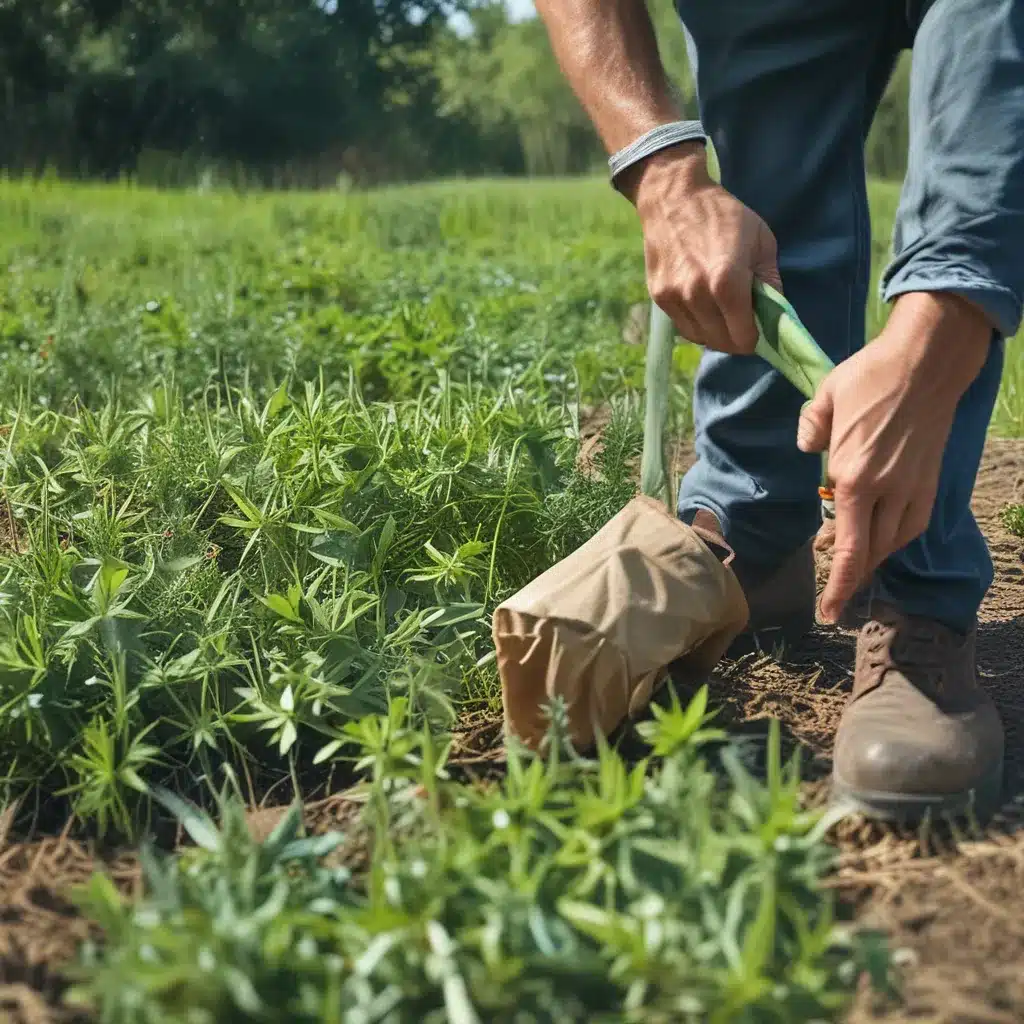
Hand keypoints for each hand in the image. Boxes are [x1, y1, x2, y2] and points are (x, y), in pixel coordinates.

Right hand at [618, 143, 781, 353]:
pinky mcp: (659, 297)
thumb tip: (775, 315)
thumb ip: (770, 282)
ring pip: (701, 338)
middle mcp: (698, 295)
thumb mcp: (761, 241)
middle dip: (737, 338)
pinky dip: (698, 325)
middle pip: (722, 342)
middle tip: (743, 323)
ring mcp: (674, 298)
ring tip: (723, 315)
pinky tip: (705, 308)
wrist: (673, 198)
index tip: (759, 330)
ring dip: (716, 334)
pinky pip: (683, 327)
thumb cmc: (723, 214)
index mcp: (727, 282)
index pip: (743, 337)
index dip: (756, 339)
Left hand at [797, 293, 992, 622]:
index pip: (847, 547)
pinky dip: (892, 541)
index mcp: (852, 476)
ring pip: (891, 544)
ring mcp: (912, 487)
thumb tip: (807, 450)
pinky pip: (911, 526)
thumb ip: (809, 428)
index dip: (839, 585)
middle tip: (833, 596)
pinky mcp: (929, 482)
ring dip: (869, 560)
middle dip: (850, 579)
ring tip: (849, 565)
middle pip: (870, 554)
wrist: (927, 362)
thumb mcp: (824, 396)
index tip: (828, 612)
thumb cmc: (870, 375)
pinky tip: (878, 539)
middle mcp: (884, 490)